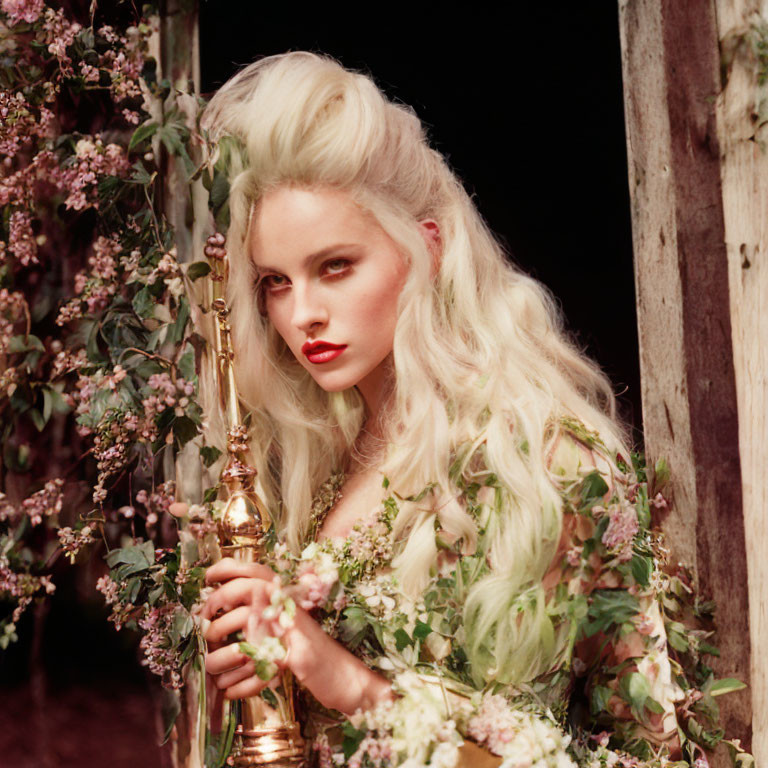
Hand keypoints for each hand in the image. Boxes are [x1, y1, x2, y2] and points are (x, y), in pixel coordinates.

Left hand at [200, 557, 394, 714]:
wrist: (348, 678)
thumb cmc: (312, 655)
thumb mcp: (287, 627)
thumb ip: (265, 613)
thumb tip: (224, 609)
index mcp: (286, 599)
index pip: (256, 570)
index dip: (229, 568)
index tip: (208, 577)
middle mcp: (291, 608)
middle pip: (248, 588)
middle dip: (217, 604)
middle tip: (204, 626)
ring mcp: (297, 630)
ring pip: (247, 626)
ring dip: (222, 650)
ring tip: (212, 665)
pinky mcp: (300, 657)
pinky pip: (262, 667)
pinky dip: (242, 684)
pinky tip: (230, 692)